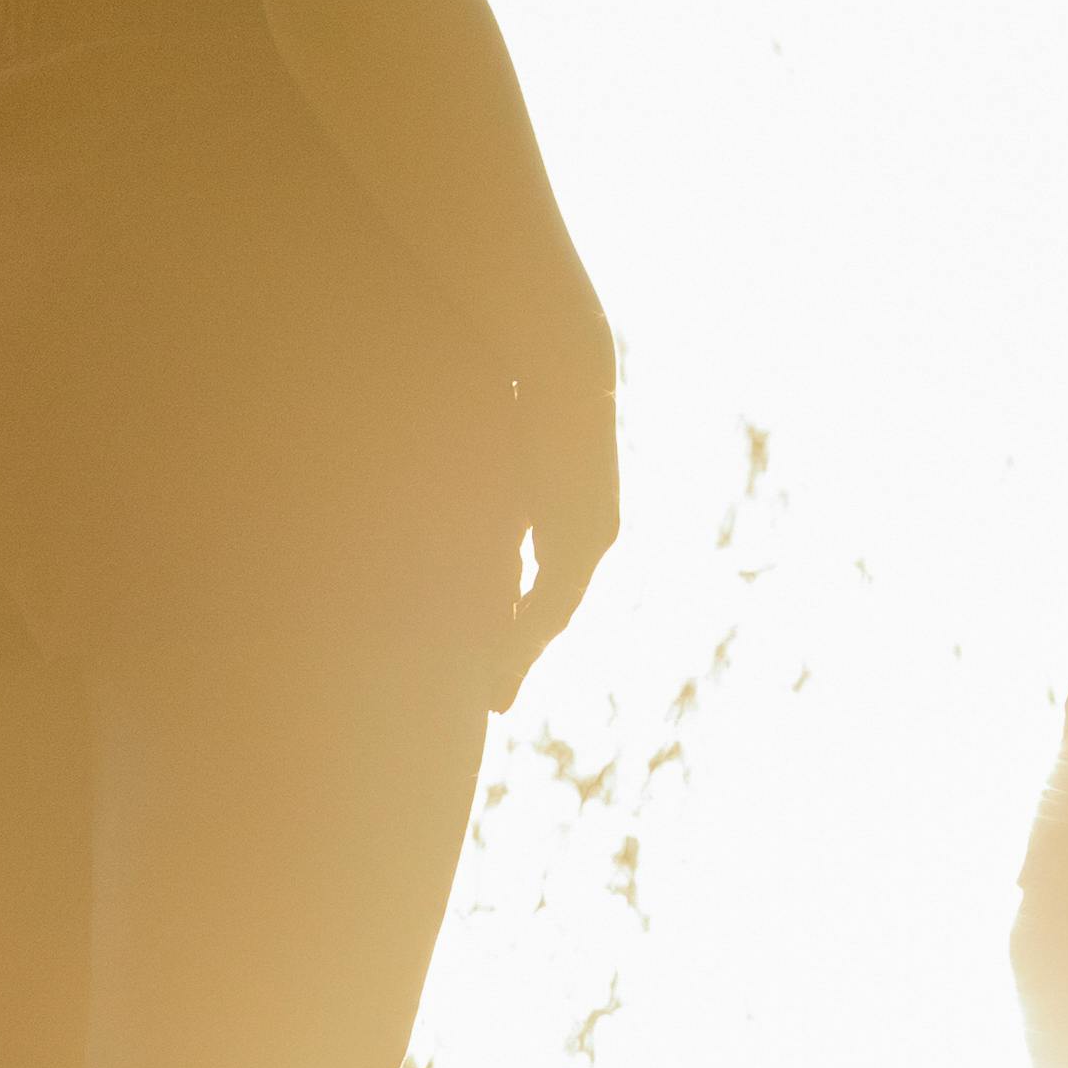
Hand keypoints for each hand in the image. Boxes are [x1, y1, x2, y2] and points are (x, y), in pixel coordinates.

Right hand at [505, 328, 621, 680]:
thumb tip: (473, 534)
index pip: (546, 590)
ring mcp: (594, 536)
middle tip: (498, 700)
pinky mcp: (586, 531)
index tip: (496, 666)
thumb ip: (504, 510)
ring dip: (524, 653)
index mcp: (575, 521)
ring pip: (556, 612)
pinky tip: (503, 651)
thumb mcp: (511, 469)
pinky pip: (556, 593)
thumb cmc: (531, 402)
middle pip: (554, 613)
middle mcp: (593, 535)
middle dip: (522, 656)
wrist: (567, 366)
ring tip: (496, 691)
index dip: (520, 629)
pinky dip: (528, 626)